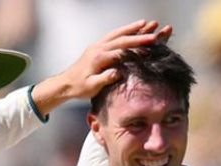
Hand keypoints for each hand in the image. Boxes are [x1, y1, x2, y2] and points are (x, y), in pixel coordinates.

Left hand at [32, 20, 172, 113]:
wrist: (65, 83)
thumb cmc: (79, 88)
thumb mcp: (91, 87)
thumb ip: (104, 79)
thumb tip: (117, 73)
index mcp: (98, 58)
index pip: (121, 52)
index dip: (135, 50)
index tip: (149, 51)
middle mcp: (98, 48)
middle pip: (122, 39)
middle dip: (139, 36)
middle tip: (154, 33)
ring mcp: (97, 46)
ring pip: (117, 34)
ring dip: (132, 28)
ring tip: (146, 23)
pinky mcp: (97, 47)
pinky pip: (112, 35)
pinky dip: (124, 31)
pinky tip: (132, 28)